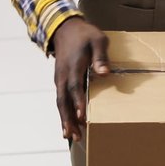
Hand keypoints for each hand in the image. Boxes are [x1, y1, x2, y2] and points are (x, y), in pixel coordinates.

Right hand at [48, 17, 111, 139]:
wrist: (64, 29)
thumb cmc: (85, 35)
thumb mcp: (97, 40)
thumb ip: (100, 57)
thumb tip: (105, 73)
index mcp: (73, 66)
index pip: (75, 87)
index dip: (78, 102)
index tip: (82, 116)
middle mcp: (63, 76)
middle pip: (63, 101)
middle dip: (68, 119)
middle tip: (74, 136)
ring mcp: (60, 79)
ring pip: (60, 103)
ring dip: (65, 120)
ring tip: (71, 136)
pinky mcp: (60, 81)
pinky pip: (61, 100)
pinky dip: (64, 113)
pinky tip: (69, 124)